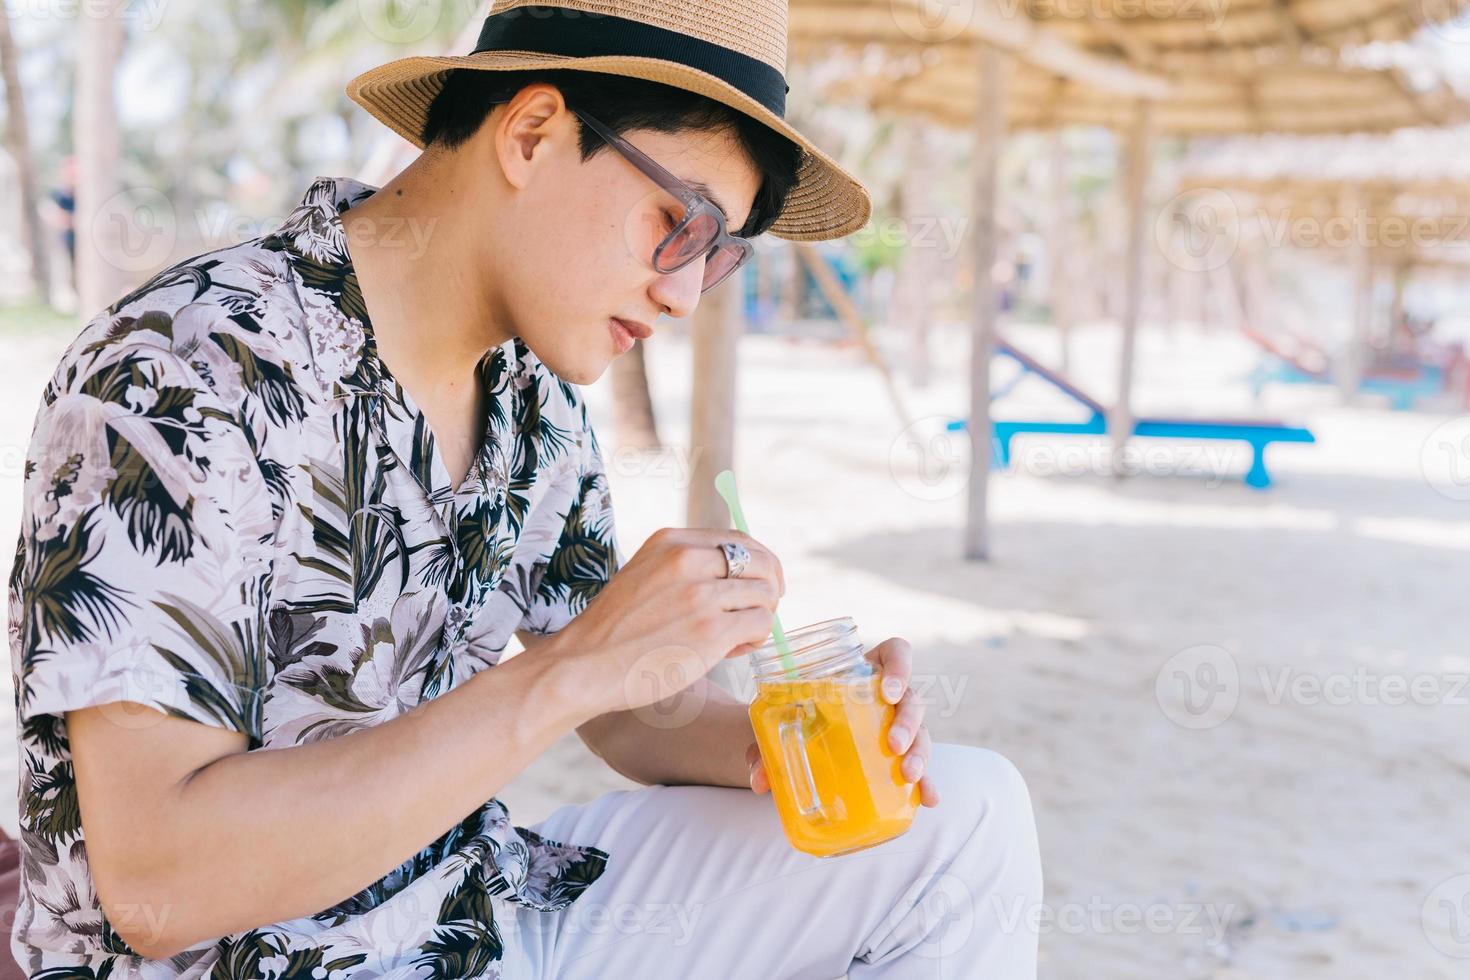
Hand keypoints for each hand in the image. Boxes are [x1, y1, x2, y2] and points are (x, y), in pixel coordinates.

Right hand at [544, 528, 784, 714]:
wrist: (582, 666)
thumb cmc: (613, 630)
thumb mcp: (645, 574)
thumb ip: (686, 567)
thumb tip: (743, 576)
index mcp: (672, 542)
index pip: (739, 539)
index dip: (760, 562)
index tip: (763, 582)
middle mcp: (689, 560)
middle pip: (761, 563)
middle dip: (770, 588)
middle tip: (759, 612)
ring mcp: (701, 595)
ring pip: (765, 594)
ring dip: (761, 617)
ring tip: (738, 637)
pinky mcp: (711, 631)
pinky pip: (760, 624)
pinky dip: (756, 638)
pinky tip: (734, 649)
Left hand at [746, 637, 939, 807]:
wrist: (797, 737)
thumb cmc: (797, 718)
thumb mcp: (780, 723)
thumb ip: (766, 746)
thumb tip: (758, 779)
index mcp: (864, 672)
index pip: (897, 653)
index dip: (900, 666)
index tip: (888, 689)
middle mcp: (887, 696)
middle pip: (912, 698)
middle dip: (908, 722)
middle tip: (893, 745)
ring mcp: (897, 725)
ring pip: (922, 732)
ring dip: (919, 753)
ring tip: (909, 776)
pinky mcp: (901, 753)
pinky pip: (921, 765)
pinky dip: (926, 783)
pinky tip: (929, 799)